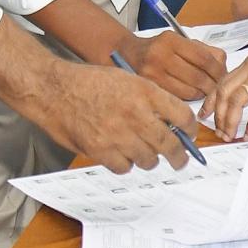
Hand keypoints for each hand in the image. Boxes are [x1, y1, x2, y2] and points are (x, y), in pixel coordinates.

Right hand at [42, 62, 196, 172]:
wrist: (56, 90)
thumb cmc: (92, 82)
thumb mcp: (129, 79)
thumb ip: (151, 99)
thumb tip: (172, 123)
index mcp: (146, 92)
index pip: (182, 115)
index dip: (191, 129)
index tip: (191, 134)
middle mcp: (136, 114)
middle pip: (170, 144)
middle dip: (179, 156)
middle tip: (181, 160)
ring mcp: (118, 134)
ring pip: (148, 160)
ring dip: (150, 159)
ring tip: (146, 154)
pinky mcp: (100, 150)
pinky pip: (124, 167)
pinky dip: (126, 164)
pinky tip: (123, 154)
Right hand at [119, 31, 225, 100]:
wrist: (125, 54)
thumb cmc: (159, 47)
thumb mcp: (179, 41)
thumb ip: (203, 50)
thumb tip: (223, 65)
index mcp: (171, 41)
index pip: (203, 58)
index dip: (218, 70)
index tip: (224, 75)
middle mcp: (160, 56)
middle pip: (197, 76)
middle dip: (213, 84)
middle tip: (219, 87)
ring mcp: (152, 75)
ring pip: (189, 91)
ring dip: (203, 94)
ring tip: (207, 92)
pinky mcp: (149, 90)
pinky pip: (177, 98)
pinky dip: (190, 99)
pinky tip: (193, 95)